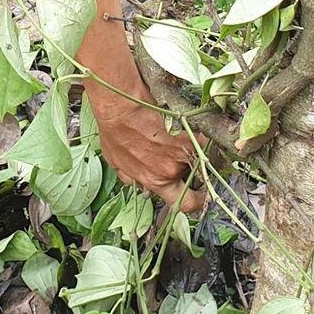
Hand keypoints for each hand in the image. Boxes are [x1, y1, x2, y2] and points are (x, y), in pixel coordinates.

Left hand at [92, 91, 201, 212]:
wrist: (121, 110)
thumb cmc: (115, 132)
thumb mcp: (117, 162)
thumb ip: (133, 178)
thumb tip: (143, 186)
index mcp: (154, 182)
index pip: (183, 204)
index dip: (195, 201)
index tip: (198, 195)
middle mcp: (169, 173)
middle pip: (191, 178)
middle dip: (193, 173)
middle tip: (185, 162)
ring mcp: (178, 156)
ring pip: (194, 158)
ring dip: (189, 151)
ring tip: (175, 138)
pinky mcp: (185, 137)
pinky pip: (198, 140)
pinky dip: (194, 134)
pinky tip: (184, 128)